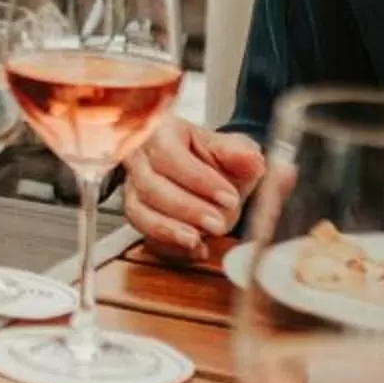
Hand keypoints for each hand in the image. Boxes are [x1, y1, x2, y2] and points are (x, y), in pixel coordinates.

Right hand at [122, 117, 265, 261]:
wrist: (210, 173)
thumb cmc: (215, 159)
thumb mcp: (232, 148)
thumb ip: (240, 153)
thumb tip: (250, 159)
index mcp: (160, 132)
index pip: (169, 155)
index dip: (198, 179)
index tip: (229, 198)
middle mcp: (139, 159)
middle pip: (150, 186)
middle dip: (186, 209)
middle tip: (218, 224)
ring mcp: (133, 187)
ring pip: (138, 211)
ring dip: (168, 230)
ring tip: (197, 240)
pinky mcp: (137, 213)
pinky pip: (143, 233)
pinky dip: (169, 246)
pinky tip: (196, 249)